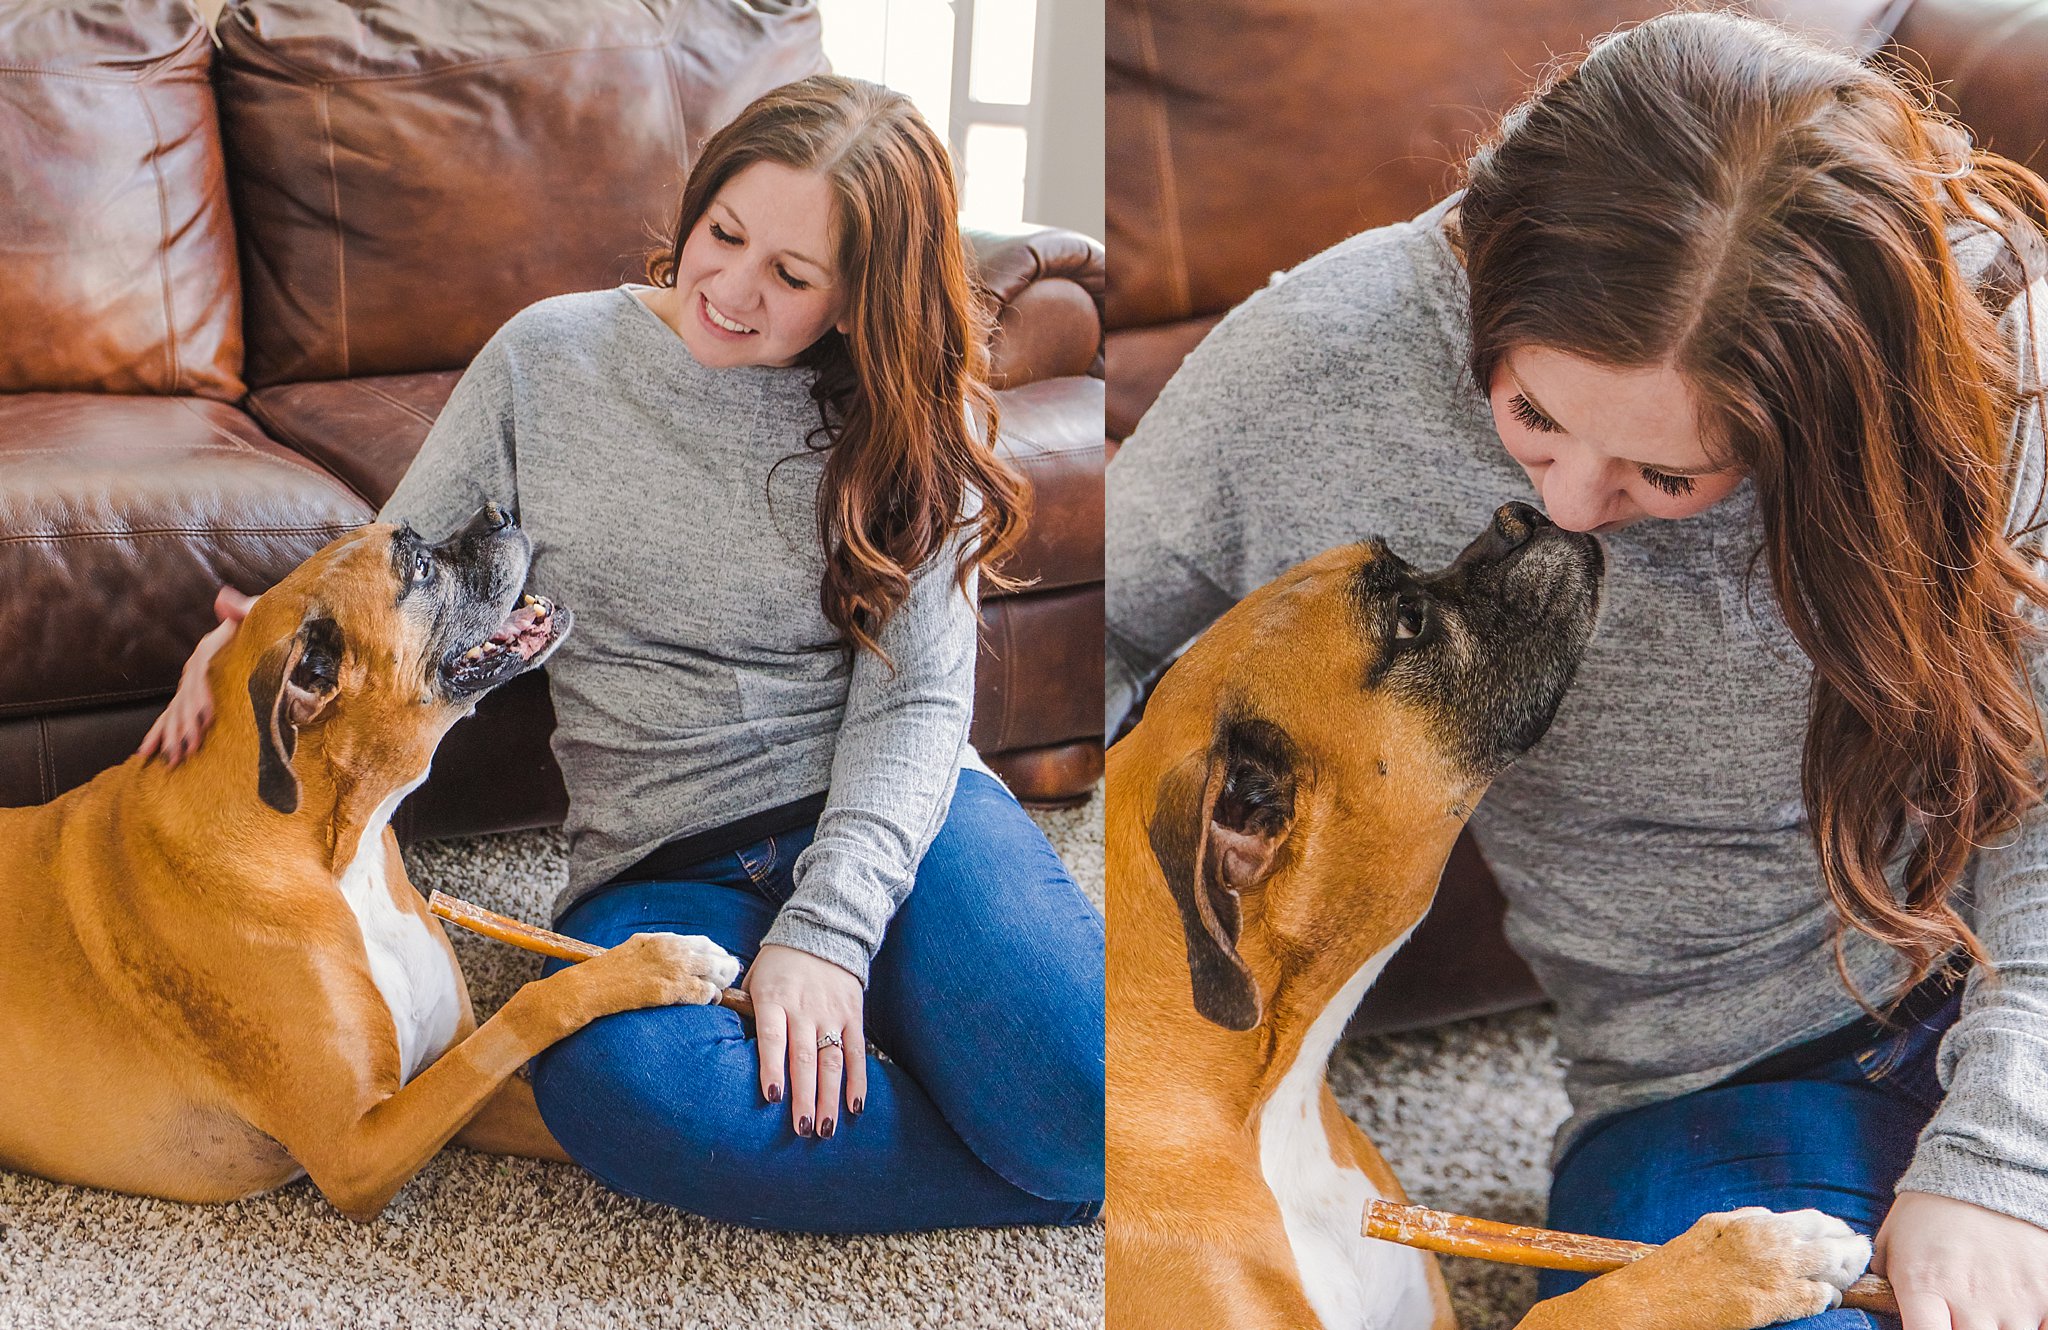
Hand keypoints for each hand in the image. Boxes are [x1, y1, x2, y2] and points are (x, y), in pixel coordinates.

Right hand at [137, 586, 256, 766]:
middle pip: (184, 698)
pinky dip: (158, 733)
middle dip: (185, 724)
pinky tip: (146, 753)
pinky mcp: (193, 694)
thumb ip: (242, 609)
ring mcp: (192, 682)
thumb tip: (224, 598)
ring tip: (172, 759)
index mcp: (208, 651)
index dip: (200, 695)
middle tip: (189, 749)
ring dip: (173, 735)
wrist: (258, 623)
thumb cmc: (260, 620)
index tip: (206, 716)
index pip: (200, 675)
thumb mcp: (255, 613)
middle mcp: (195, 667)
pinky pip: (170, 715)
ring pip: (175, 711)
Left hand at [742, 943, 865, 1138]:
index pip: (773, 1037)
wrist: (822, 931)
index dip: (773, 1068)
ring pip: (831, 1061)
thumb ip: (746, 1010)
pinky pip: (856, 1051)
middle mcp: (804, 1008)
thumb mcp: (755, 978)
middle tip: (802, 1129)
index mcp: (774, 998)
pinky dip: (858, 1079)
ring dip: (829, 1097)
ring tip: (825, 1128)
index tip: (774, 1098)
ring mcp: (831, 1013)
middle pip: (804, 1058)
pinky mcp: (853, 1014)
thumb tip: (724, 1046)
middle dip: (804, 1096)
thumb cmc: (779, 964)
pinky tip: (855, 1106)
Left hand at [1876, 1190, 2047, 1327]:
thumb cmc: (1929, 1211)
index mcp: (1923, 1285)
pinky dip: (2034, 1329)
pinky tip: (2017, 1316)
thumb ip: (1885, 1281)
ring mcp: (2012, 1299)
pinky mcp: (2047, 1293)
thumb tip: (1876, 1304)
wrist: (1980, 1173)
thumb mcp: (1892, 1241)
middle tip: (1958, 1319)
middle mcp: (1969, 1298)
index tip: (1927, 1329)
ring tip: (1985, 1313)